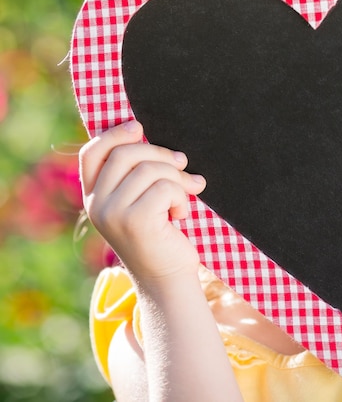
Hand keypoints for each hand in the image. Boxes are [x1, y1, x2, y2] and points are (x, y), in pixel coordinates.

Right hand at [80, 121, 206, 283]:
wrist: (167, 279)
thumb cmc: (159, 234)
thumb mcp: (140, 201)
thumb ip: (137, 174)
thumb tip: (145, 133)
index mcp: (94, 197)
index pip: (91, 153)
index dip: (114, 133)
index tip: (139, 126)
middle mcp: (96, 205)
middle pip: (126, 153)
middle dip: (161, 153)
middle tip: (183, 164)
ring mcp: (112, 213)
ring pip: (150, 169)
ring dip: (178, 178)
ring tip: (186, 194)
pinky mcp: (135, 221)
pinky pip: (165, 187)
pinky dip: (182, 196)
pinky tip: (181, 214)